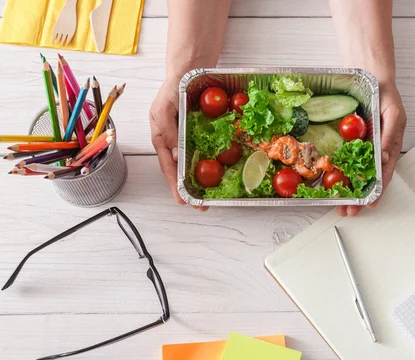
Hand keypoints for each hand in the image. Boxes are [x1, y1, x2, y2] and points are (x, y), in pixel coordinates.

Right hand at [150, 77, 208, 210]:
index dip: (175, 186)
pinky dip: (215, 161)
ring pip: (195, 164)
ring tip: (212, 195)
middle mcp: (175, 143)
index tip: (183, 202)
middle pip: (181, 172)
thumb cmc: (171, 89)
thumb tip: (176, 157)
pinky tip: (224, 171)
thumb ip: (169, 131)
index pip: (168, 168)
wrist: (188, 72)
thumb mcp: (164, 109)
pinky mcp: (202, 135)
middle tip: (202, 205)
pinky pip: (209, 150)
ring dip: (203, 180)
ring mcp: (188, 140)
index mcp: (162, 140)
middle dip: (190, 190)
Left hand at [337, 82, 406, 216]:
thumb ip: (389, 136)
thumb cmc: (386, 96)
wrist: (371, 78)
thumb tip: (385, 158)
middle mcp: (375, 151)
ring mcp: (360, 148)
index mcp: (388, 147)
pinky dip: (336, 172)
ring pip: (353, 173)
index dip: (376, 192)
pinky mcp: (348, 142)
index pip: (383, 175)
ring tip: (336, 203)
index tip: (368, 206)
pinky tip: (328, 181)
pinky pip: (342, 159)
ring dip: (346, 190)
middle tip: (346, 211)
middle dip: (357, 198)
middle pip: (366, 180)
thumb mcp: (393, 114)